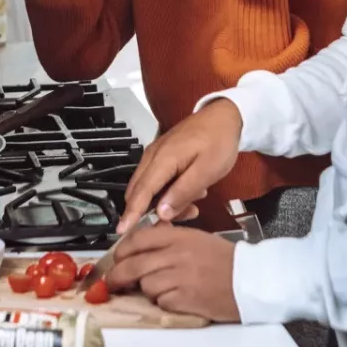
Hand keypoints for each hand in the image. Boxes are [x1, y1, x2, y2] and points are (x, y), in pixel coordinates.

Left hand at [108, 224, 240, 322]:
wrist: (251, 279)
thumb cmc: (226, 261)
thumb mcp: (197, 238)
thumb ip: (169, 238)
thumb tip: (142, 244)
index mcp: (180, 236)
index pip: (139, 238)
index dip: (121, 250)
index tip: (116, 258)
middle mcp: (177, 254)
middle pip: (133, 264)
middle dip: (118, 275)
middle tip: (114, 281)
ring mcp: (180, 277)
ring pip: (145, 284)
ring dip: (146, 289)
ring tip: (160, 288)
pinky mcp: (185, 298)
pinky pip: (160, 301)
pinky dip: (162, 301)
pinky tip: (175, 297)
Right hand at [119, 99, 242, 232]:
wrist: (224, 116)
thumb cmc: (219, 140)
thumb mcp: (207, 171)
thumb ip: (183, 192)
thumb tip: (161, 212)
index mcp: (163, 159)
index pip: (141, 192)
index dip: (131, 213)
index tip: (122, 230)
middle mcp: (153, 156)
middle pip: (140, 192)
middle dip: (153, 211)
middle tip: (179, 219)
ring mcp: (156, 155)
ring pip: (149, 188)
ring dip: (165, 202)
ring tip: (193, 204)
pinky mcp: (163, 156)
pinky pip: (157, 180)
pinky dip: (168, 192)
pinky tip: (189, 192)